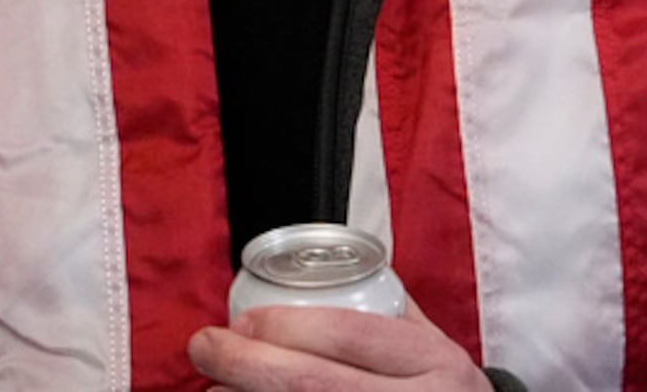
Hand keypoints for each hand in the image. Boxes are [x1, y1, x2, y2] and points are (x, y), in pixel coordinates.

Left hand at [187, 303, 485, 390]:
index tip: (241, 321)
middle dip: (247, 364)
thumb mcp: (430, 343)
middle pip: (315, 383)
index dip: (285, 326)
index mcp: (432, 359)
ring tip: (213, 389)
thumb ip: (380, 307)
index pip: (349, 334)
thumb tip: (305, 266)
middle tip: (206, 347)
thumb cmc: (440, 386)